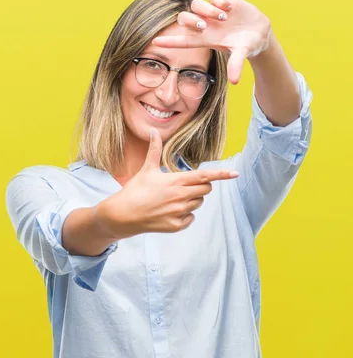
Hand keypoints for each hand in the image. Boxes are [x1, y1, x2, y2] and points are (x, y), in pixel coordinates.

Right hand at [94, 127, 238, 236]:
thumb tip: (153, 132)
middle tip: (185, 185)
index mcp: (176, 181)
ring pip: (198, 203)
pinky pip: (190, 218)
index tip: (235, 173)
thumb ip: (154, 150)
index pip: (205, 176)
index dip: (221, 174)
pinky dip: (185, 214)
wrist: (122, 215)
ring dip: (192, 199)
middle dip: (201, 186)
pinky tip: (170, 211)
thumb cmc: (134, 190)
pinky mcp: (176, 225)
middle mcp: (180, 197)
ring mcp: (179, 212)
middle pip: (206, 189)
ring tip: (174, 198)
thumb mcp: (146, 170)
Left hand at [152, 0, 271, 84]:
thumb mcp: (242, 53)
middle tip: (205, 25)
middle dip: (191, 21)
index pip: (182, 41)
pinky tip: (230, 7)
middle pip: (184, 19)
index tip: (155, 43)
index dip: (169, 42)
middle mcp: (204, 25)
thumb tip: (235, 81)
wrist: (259, 30)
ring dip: (208, 9)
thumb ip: (236, 64)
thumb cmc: (247, 44)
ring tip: (224, 16)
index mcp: (205, 39)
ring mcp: (211, 11)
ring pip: (196, 4)